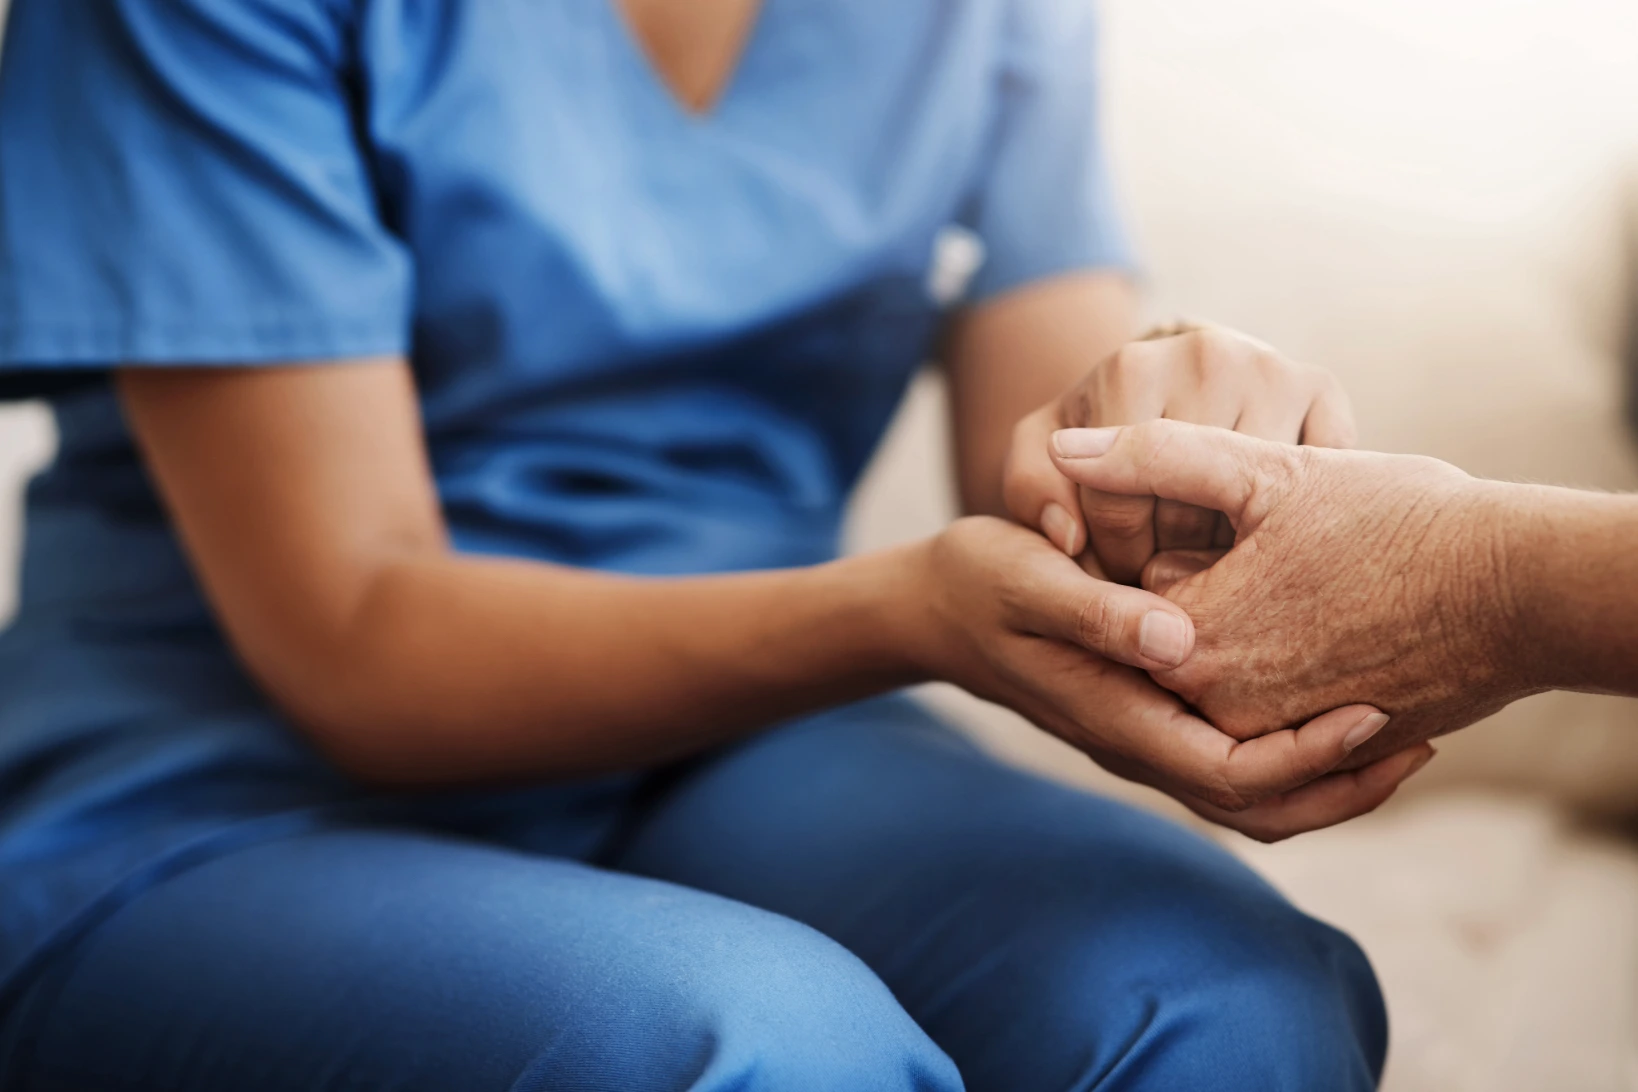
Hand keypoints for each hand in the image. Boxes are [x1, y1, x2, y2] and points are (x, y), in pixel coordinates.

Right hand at [902, 516, 1432, 839]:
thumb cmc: (983, 581)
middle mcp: (1137, 745)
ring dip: (1327, 777)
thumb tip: (1179, 641)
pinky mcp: (1152, 718)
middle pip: (1258, 808)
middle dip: (1342, 786)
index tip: (1374, 711)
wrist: (937, 608)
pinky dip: (1294, 752)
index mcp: (1116, 718)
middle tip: (1422, 738)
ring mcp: (1144, 738)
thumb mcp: (1031, 580)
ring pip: (1253, 798)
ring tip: (1401, 734)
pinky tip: (1332, 704)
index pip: (1230, 774)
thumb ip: (1099, 612)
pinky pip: (1236, 763)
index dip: (1307, 756)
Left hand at [1003, 324, 1354, 582]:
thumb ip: (1033, 490)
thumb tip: (1070, 536)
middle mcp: (1209, 355)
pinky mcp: (1326, 387)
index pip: (1120, 504)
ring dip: (1233, 558)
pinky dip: (1290, 521)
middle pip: (1193, 511)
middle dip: (1171, 563)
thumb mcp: (1043, 455)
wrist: (1172, 374)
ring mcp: (1275, 368)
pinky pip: (1315, 487)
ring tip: (1208, 567)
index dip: (1114, 558)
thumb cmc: (1097, 431)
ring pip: (1259, 511)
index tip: (1116, 574)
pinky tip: (1261, 534)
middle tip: (1165, 580)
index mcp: (1131, 368)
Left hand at [1049, 420, 1529, 765]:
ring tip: (1311, 583)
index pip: (1130, 600)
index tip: (1226, 522)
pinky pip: (1285, 722)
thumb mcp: (1266, 471)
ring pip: (1229, 683)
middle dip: (1205, 596)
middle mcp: (1227, 710)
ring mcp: (1283, 740)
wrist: (1524, 587)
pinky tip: (1337, 619)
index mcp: (1194, 643)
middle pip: (1175, 647)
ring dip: (1250, 633)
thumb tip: (1066, 452)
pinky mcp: (1335, 753)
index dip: (1168, 547)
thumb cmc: (1398, 519)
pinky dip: (1294, 675)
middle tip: (1279, 555)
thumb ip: (1156, 458)